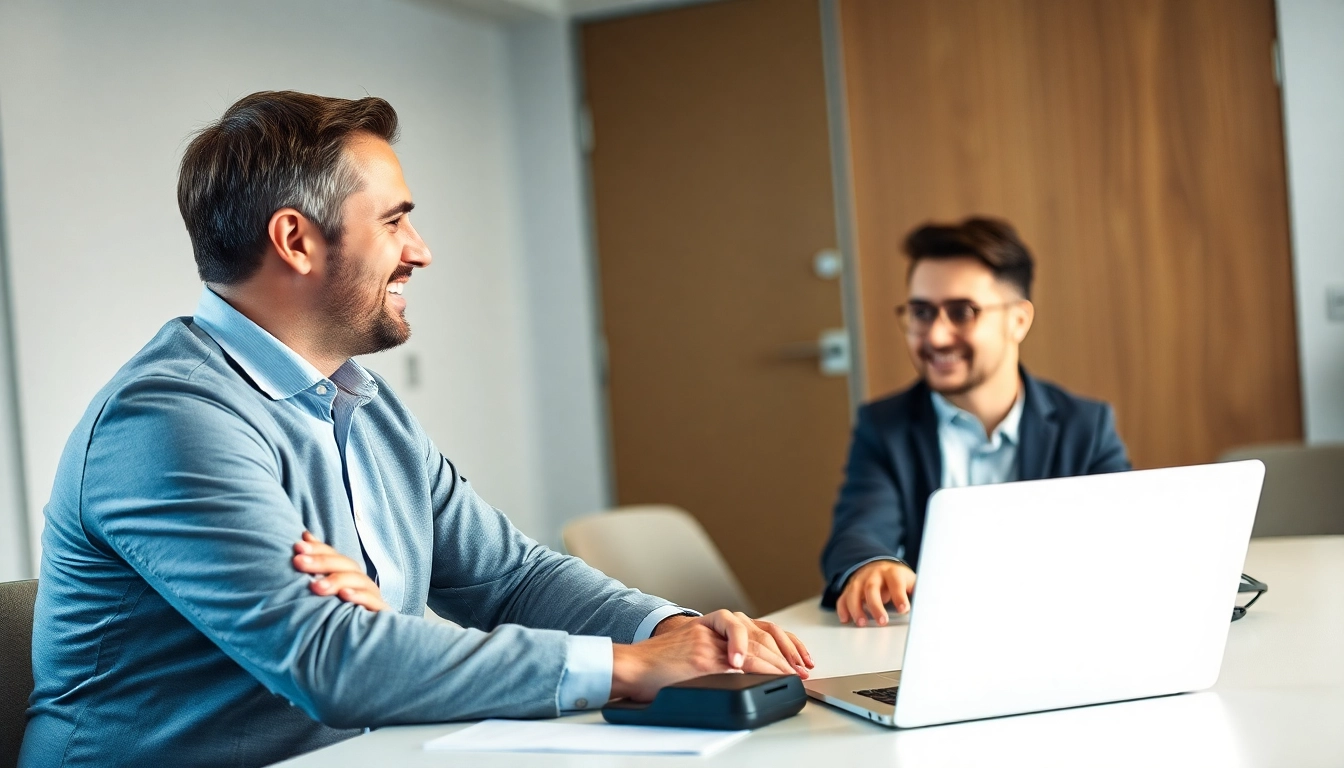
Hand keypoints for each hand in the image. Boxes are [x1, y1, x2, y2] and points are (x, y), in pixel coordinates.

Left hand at [291, 531, 388, 612]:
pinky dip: (358, 597)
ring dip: (336, 580)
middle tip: (298, 562)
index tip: (297, 547)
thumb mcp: (326, 589)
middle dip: (320, 562)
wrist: (367, 641)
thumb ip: (317, 565)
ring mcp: (371, 596)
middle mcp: (360, 581)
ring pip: (358, 581)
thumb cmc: (340, 613)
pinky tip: (344, 595)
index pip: (333, 555)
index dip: (317, 549)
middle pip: (344, 565)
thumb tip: (305, 534)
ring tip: (316, 586)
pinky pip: (372, 602)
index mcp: (347, 574)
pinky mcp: (379, 612)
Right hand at [610, 610, 814, 701]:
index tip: (801, 661)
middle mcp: (717, 629)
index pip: (762, 629)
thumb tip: (756, 670)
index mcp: (719, 625)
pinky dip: (749, 665)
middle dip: (787, 657)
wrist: (634, 665)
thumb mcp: (697, 647)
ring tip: (787, 674)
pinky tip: (758, 671)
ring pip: (753, 645)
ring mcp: (710, 642)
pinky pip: (733, 660)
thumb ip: (723, 651)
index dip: (787, 645)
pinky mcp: (701, 658)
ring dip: (775, 662)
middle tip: (801, 672)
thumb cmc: (663, 662)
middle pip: (763, 636)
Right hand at [837, 560, 915, 626]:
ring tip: (862, 623)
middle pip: (872, 588)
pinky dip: (843, 608)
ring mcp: (859, 581)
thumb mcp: (910, 581)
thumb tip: (937, 603)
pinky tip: (846, 619)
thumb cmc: (897, 579)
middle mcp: (873, 575)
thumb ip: (920, 591)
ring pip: (854, 592)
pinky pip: (843, 597)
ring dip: (857, 608)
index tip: (904, 609)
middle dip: (876, 606)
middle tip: (882, 621)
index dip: (899, 595)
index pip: (895, 582)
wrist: (877, 565)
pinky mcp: (849, 589)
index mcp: (892, 573)